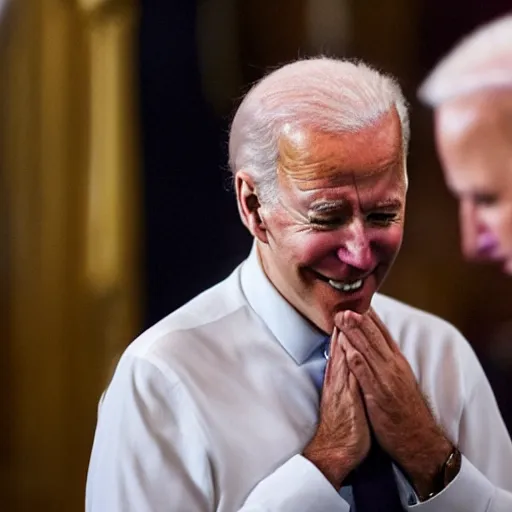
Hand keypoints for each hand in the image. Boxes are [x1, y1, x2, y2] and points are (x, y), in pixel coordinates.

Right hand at [303, 325, 370, 488]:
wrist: (334, 450)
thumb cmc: (343, 427)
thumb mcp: (343, 398)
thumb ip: (345, 380)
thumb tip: (349, 365)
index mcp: (338, 378)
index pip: (342, 348)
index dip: (346, 329)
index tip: (349, 311)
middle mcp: (337, 379)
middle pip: (340, 347)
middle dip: (344, 326)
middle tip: (345, 303)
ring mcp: (340, 386)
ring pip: (342, 355)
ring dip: (343, 336)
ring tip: (345, 314)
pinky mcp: (345, 397)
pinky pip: (347, 373)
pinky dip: (347, 357)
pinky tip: (348, 344)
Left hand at [338, 309, 452, 497]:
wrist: (419, 439)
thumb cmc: (406, 410)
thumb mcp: (401, 380)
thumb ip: (388, 363)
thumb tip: (377, 347)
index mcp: (398, 362)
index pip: (383, 334)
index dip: (370, 318)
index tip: (359, 302)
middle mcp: (393, 367)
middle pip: (374, 337)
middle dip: (359, 320)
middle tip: (345, 305)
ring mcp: (386, 380)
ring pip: (368, 350)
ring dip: (355, 332)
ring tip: (343, 317)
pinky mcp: (379, 395)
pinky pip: (364, 373)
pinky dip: (355, 358)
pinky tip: (346, 347)